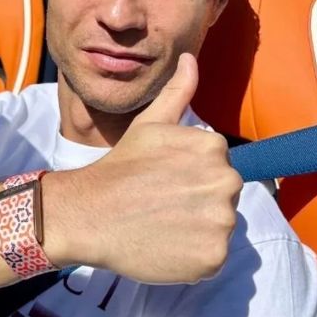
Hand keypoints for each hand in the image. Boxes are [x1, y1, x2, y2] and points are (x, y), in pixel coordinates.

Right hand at [46, 53, 242, 283]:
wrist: (90, 213)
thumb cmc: (120, 166)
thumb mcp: (150, 124)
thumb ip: (178, 92)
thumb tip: (189, 58)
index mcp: (214, 148)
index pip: (221, 165)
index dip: (192, 175)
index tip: (167, 180)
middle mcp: (226, 182)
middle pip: (224, 195)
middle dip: (200, 200)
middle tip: (164, 203)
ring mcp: (221, 222)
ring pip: (220, 226)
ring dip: (198, 229)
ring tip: (163, 224)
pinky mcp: (213, 257)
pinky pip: (214, 257)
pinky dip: (194, 256)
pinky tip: (166, 245)